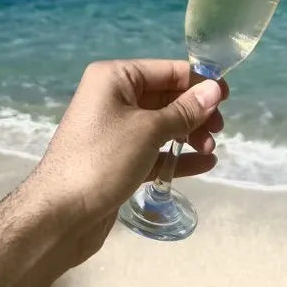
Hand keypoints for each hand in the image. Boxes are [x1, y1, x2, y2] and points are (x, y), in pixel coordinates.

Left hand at [27, 59, 227, 263]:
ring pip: (162, 125)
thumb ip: (185, 110)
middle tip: (219, 129)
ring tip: (210, 149)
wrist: (60, 215)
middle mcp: (113, 99)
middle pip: (166, 98)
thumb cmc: (103, 159)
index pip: (166, 71)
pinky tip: (203, 164)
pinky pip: (154, 151)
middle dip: (195, 112)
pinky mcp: (118, 160)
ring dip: (189, 135)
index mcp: (114, 78)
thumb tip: (214, 89)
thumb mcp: (149, 130)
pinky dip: (176, 155)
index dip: (197, 82)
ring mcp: (114, 131)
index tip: (227, 96)